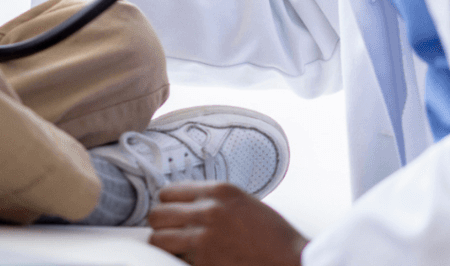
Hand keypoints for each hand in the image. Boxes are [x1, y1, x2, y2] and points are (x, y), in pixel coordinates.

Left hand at [148, 183, 307, 265]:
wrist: (292, 261)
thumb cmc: (272, 236)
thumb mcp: (242, 202)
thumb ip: (212, 200)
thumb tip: (185, 205)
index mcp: (218, 191)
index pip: (168, 192)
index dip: (167, 206)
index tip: (171, 215)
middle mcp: (207, 210)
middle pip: (157, 214)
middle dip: (161, 225)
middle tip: (170, 234)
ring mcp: (204, 238)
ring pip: (158, 239)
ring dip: (164, 245)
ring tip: (175, 250)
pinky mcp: (204, 263)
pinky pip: (173, 260)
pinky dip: (176, 261)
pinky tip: (187, 261)